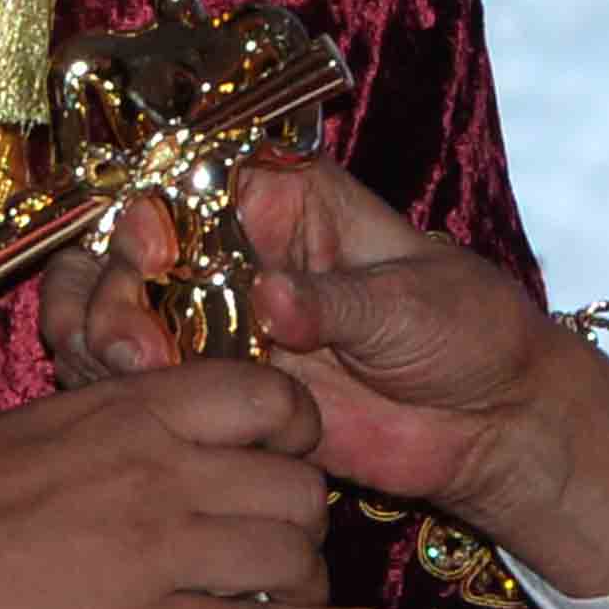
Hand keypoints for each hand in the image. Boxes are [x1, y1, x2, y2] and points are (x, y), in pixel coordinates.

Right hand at [0, 361, 371, 608]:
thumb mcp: (31, 434)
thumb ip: (108, 433)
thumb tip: (154, 437)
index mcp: (126, 412)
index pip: (265, 395)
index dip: (297, 426)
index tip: (291, 450)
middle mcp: (161, 473)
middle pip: (297, 483)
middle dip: (301, 512)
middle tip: (279, 536)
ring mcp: (163, 554)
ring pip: (293, 553)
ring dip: (303, 575)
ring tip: (288, 590)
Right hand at [44, 162, 608, 594]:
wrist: (494, 422)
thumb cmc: (468, 332)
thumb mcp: (406, 302)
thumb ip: (333, 302)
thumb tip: (269, 300)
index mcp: (289, 203)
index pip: (193, 186)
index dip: (155, 212)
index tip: (153, 251)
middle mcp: (245, 256)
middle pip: (141, 252)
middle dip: (118, 286)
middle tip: (137, 336)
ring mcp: (230, 325)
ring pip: (132, 316)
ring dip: (114, 339)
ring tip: (141, 369)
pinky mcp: (229, 392)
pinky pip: (158, 384)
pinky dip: (135, 392)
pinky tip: (145, 406)